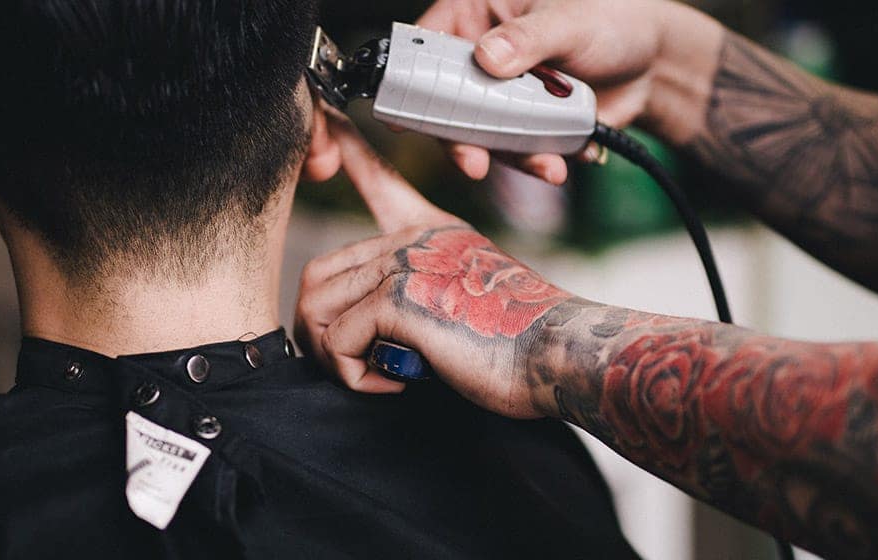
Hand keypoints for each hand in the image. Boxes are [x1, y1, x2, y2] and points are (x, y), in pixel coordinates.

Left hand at [294, 111, 572, 417]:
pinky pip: (336, 341)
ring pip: (317, 308)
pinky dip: (354, 375)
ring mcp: (404, 263)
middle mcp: (413, 240)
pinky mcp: (397, 298)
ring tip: (372, 374)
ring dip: (333, 355)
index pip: (381, 184)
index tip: (328, 118)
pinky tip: (395, 380)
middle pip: (320, 275)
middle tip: (354, 365)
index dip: (350, 154)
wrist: (559, 354)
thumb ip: (425, 297)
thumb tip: (379, 330)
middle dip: (321, 331)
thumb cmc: (521, 345)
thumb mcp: (469, 302)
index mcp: (433, 234)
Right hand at [415, 0, 719, 183]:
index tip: (406, 115)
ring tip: (548, 166)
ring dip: (510, 158)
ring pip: (484, 136)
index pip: (429, 45)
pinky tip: (570, 159)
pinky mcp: (526, 128)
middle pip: (448, 103)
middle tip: (474, 163)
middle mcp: (482, 60)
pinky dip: (541, 162)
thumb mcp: (570, 20)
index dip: (411, 79)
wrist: (655, 64)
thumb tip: (487, 58)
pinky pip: (519, 153)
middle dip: (461, 138)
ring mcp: (502, 98)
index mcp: (477, 16)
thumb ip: (528, 39)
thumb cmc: (611, 20)